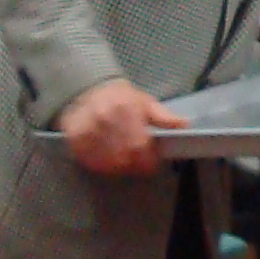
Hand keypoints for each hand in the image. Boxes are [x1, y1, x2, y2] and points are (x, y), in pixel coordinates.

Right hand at [55, 77, 185, 175]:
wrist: (87, 90)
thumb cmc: (122, 99)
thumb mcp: (146, 103)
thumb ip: (164, 117)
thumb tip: (185, 124)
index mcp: (127, 110)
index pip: (140, 146)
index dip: (148, 161)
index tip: (151, 164)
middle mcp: (105, 120)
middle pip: (124, 158)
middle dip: (134, 165)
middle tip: (138, 163)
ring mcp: (88, 131)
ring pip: (107, 164)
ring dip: (118, 167)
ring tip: (122, 159)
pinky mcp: (75, 139)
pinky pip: (90, 162)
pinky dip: (100, 165)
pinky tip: (105, 158)